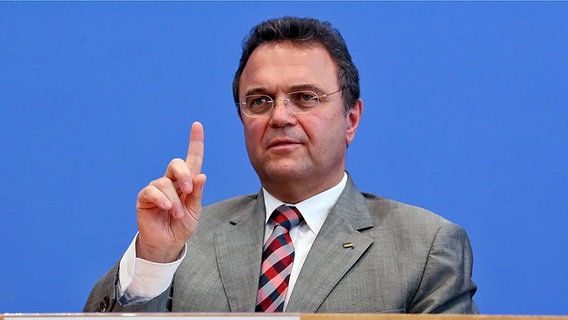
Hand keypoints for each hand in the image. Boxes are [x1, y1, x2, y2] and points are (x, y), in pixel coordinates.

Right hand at [135, 122, 206, 262]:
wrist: (168, 244)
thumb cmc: (181, 226)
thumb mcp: (194, 210)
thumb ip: (197, 193)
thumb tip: (201, 175)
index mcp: (186, 182)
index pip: (192, 159)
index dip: (195, 142)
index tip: (197, 125)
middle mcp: (171, 181)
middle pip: (176, 164)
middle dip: (184, 174)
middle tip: (188, 190)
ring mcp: (157, 188)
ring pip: (165, 182)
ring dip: (175, 199)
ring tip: (178, 214)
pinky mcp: (145, 198)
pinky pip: (152, 191)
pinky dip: (162, 199)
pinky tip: (168, 208)